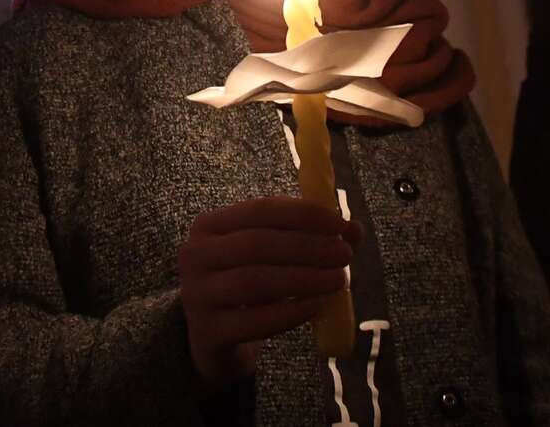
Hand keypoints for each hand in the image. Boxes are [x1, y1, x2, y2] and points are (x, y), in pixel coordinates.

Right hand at [177, 196, 357, 387]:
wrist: (211, 339)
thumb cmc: (244, 286)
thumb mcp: (268, 256)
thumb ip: (306, 238)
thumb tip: (354, 230)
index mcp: (209, 225)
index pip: (260, 210)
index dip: (304, 214)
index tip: (340, 223)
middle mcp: (194, 255)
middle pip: (258, 244)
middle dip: (308, 247)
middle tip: (344, 255)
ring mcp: (197, 294)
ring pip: (257, 281)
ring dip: (305, 278)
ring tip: (338, 280)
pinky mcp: (209, 331)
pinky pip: (257, 320)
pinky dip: (293, 311)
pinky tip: (318, 305)